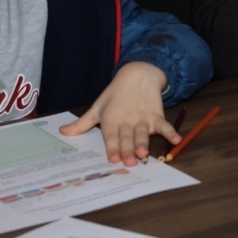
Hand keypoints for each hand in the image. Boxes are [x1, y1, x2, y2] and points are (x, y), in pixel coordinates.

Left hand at [61, 61, 175, 164]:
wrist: (137, 75)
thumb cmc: (115, 95)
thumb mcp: (97, 108)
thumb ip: (81, 124)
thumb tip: (61, 131)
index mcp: (111, 119)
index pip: (111, 136)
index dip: (113, 147)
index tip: (113, 158)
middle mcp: (127, 120)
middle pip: (128, 137)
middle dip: (128, 150)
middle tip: (129, 162)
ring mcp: (143, 118)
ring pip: (143, 133)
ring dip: (144, 143)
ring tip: (143, 153)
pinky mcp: (156, 115)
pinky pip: (165, 125)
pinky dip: (171, 132)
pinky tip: (177, 140)